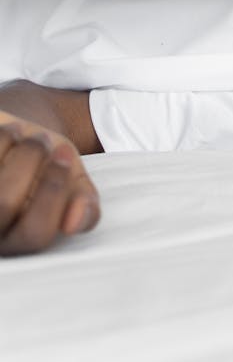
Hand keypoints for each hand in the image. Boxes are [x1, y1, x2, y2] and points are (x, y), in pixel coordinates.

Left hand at [0, 117, 100, 255]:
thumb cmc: (45, 162)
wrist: (16, 138)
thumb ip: (84, 203)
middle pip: (5, 204)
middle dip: (31, 158)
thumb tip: (76, 221)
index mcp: (21, 241)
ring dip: (9, 143)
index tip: (64, 154)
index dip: (53, 191)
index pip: (35, 233)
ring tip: (20, 131)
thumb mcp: (72, 180)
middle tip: (43, 138)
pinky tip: (4, 133)